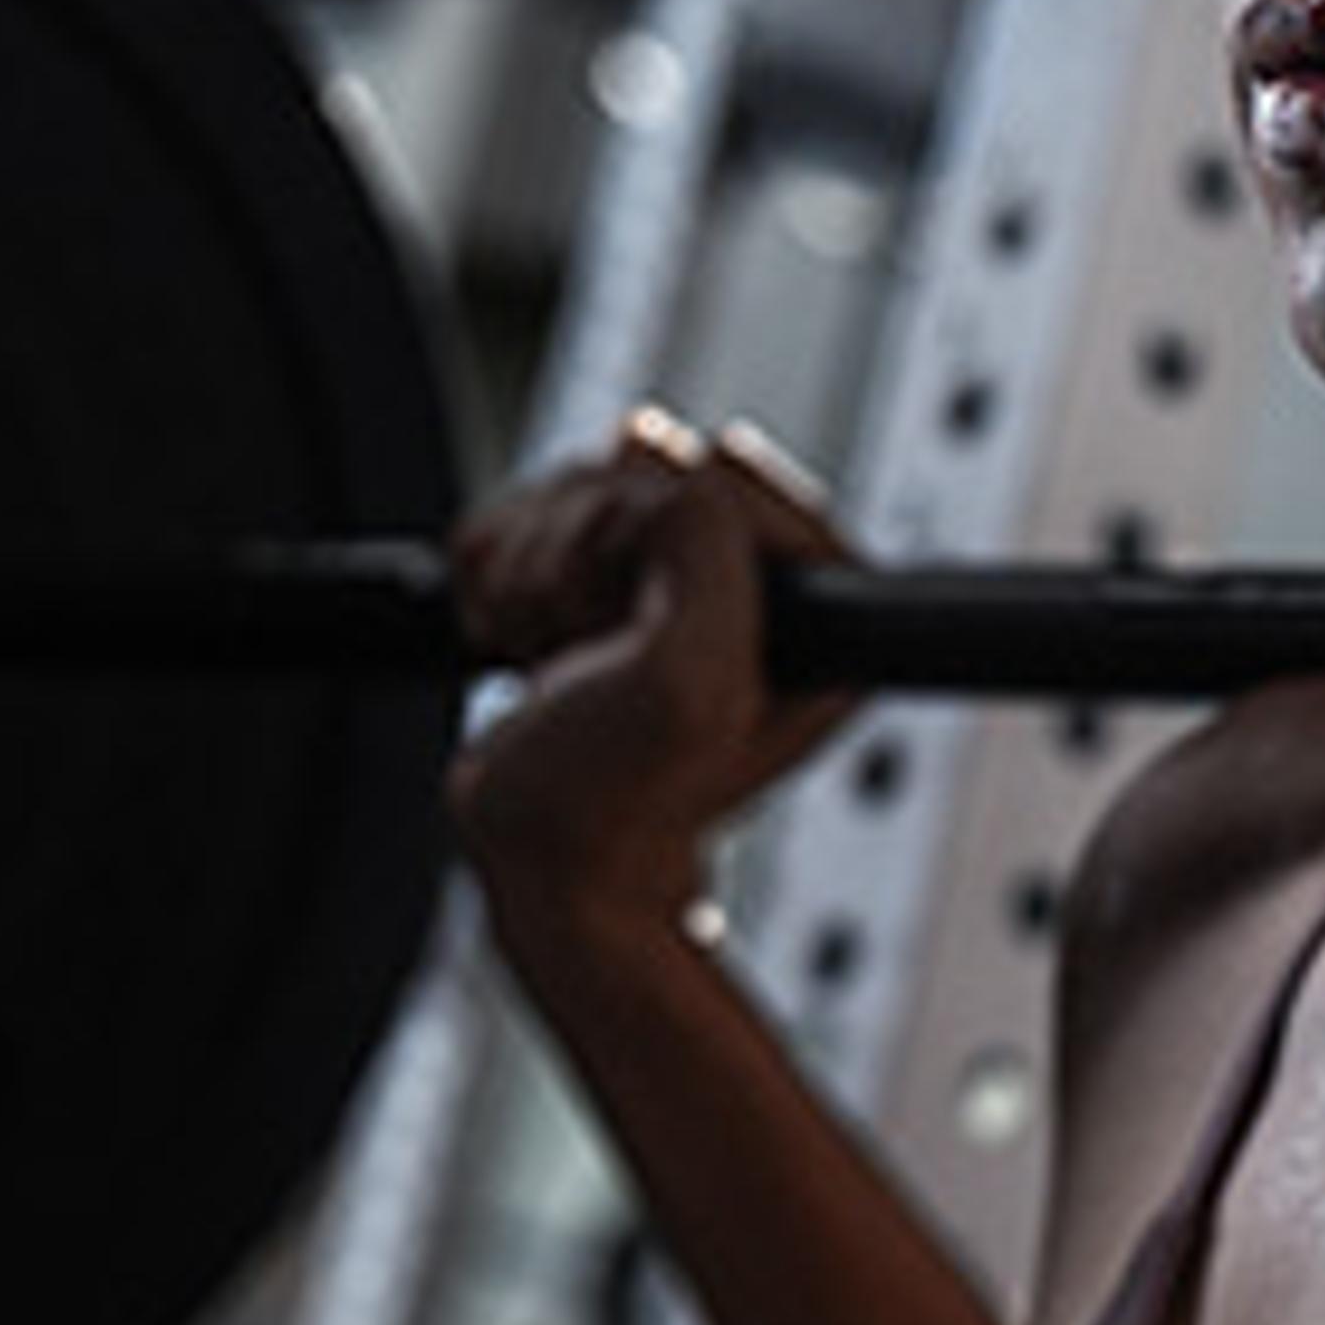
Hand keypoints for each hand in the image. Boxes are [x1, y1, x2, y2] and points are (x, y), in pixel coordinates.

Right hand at [448, 410, 858, 934]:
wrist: (541, 852)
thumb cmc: (618, 798)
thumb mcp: (689, 680)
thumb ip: (709, 556)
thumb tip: (687, 473)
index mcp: (825, 610)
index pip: (732, 476)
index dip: (659, 519)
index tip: (633, 600)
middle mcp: (759, 588)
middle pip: (643, 471)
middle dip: (581, 550)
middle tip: (582, 636)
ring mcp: (671, 581)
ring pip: (578, 486)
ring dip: (533, 568)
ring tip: (551, 649)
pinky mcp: (600, 586)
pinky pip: (527, 515)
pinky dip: (499, 572)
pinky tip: (523, 637)